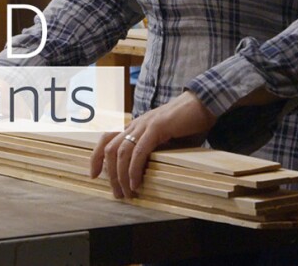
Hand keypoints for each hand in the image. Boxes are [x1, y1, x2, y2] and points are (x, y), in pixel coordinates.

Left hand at [89, 91, 216, 198]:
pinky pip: (140, 151)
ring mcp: (145, 125)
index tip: (94, 175)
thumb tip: (146, 173)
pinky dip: (134, 169)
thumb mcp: (165, 139)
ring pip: (121, 151)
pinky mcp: (157, 128)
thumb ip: (154, 151)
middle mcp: (136, 124)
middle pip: (110, 148)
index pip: (107, 138)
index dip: (97, 156)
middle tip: (117, 193)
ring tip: (127, 192)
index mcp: (135, 126)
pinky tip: (136, 182)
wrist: (203, 104)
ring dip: (121, 175)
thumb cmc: (187, 124)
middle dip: (110, 174)